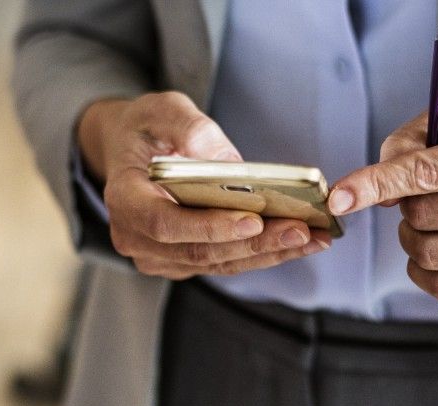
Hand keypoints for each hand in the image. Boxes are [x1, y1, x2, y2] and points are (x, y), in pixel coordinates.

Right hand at [76, 91, 330, 278]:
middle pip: (200, 251)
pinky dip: (263, 254)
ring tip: (313, 238)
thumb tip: (222, 158)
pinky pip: (225, 263)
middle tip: (301, 230)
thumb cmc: (146, 129)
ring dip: (268, 254)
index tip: (253, 220)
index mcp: (124, 199)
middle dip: (255, 243)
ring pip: (218, 263)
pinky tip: (300, 242)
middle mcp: (136, 238)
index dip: (209, 227)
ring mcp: (159, 256)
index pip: (164, 223)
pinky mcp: (182, 262)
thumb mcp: (161, 109)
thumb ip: (187, 126)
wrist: (131, 153)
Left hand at [326, 113, 437, 303]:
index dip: (375, 184)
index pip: (426, 173)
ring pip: (425, 253)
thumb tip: (380, 194)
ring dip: (412, 237)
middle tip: (426, 196)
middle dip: (407, 205)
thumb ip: (410, 142)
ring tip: (434, 221)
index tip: (337, 197)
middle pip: (420, 215)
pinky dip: (422, 269)